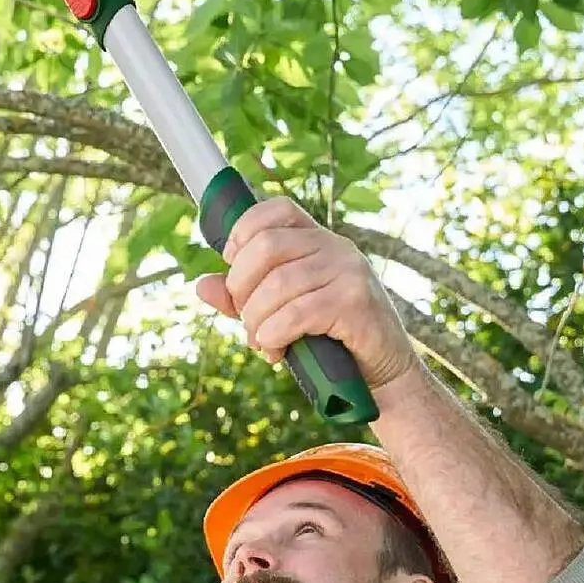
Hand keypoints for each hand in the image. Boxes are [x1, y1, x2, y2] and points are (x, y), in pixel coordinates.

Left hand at [193, 195, 416, 393]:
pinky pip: (298, 312)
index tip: (232, 267)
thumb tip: (201, 286)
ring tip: (262, 343)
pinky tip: (276, 350)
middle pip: (266, 246)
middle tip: (245, 320)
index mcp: (317, 240)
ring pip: (278, 284)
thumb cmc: (329, 340)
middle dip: (241, 288)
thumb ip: (243, 298)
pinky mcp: (355, 301)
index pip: (275, 210)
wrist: (381, 372)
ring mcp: (348, 270)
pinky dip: (275, 334)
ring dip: (256, 320)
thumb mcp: (280, 313)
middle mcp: (335, 246)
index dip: (242, 233)